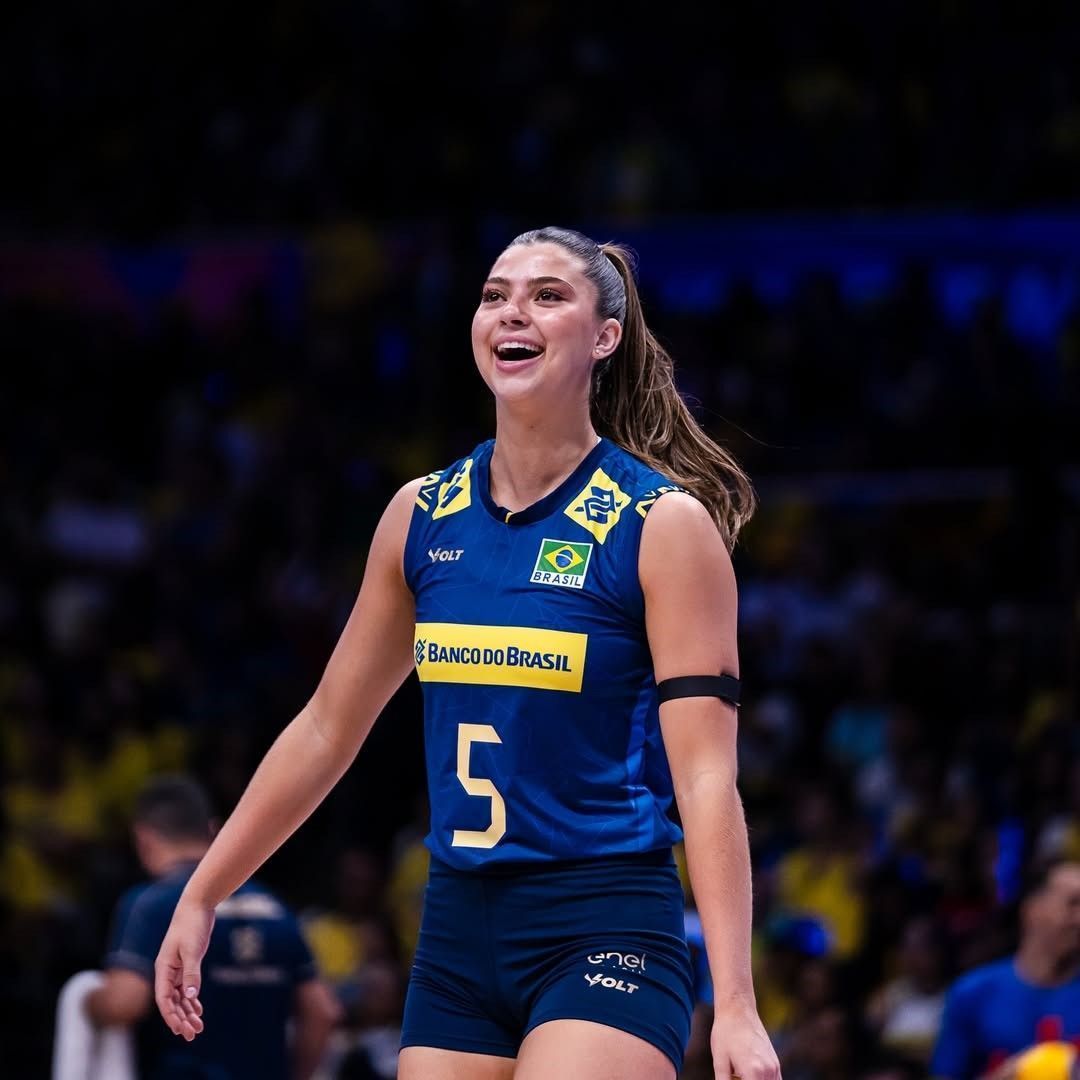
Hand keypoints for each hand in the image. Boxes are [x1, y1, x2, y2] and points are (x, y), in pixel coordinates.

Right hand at [154, 897, 214, 1040]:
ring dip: (187, 1012)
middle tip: (192, 1034)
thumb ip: (191, 972)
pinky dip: (191, 999)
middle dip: (180, 1019)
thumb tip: (190, 996)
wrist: (198, 904)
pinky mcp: (186, 964)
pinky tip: (198, 1009)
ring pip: (179, 997)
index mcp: (163, 969)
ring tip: (198, 1027)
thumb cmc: (192, 924)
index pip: (164, 999)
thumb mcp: (192, 949)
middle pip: (171, 1002)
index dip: (170, 1016)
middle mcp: (167, 971)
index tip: (179, 1029)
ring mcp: (176, 968)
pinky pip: (186, 987)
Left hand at [711, 1000, 780, 1079]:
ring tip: (740, 1073)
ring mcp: (775, 1067)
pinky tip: (749, 1075)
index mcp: (754, 1073)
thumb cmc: (725, 1033)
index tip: (734, 1079)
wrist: (738, 1009)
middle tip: (735, 1074)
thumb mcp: (719, 1061)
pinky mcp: (776, 1063)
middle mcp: (769, 1071)